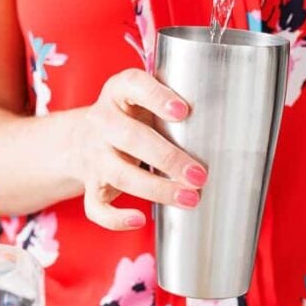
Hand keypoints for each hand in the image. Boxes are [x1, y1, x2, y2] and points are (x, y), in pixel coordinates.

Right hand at [71, 69, 206, 230]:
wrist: (81, 138)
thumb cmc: (130, 117)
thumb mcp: (144, 99)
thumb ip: (172, 103)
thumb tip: (224, 119)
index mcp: (118, 92)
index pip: (134, 85)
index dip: (157, 97)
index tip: (184, 111)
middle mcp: (101, 122)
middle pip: (130, 137)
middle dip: (168, 157)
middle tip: (199, 175)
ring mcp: (93, 155)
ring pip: (120, 174)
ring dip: (157, 189)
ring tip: (190, 198)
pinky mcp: (90, 185)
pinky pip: (96, 207)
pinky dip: (116, 218)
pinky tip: (139, 220)